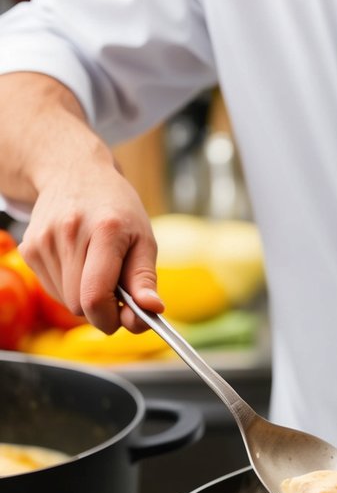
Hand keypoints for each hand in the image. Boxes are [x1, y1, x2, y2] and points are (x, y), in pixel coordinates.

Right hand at [19, 157, 162, 334]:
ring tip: (96, 267)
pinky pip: (51, 289)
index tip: (125, 319)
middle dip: (101, 309)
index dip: (110, 319)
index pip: (95, 296)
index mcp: (105, 231)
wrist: (75, 173)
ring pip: (64, 301)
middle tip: (116, 290)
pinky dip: (69, 286)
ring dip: (84, 297)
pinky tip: (77, 261)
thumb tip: (152, 311)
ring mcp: (43, 240)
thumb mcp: (143, 239)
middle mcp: (69, 234)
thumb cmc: (116, 209)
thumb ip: (145, 279)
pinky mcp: (29, 248)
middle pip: (78, 305)